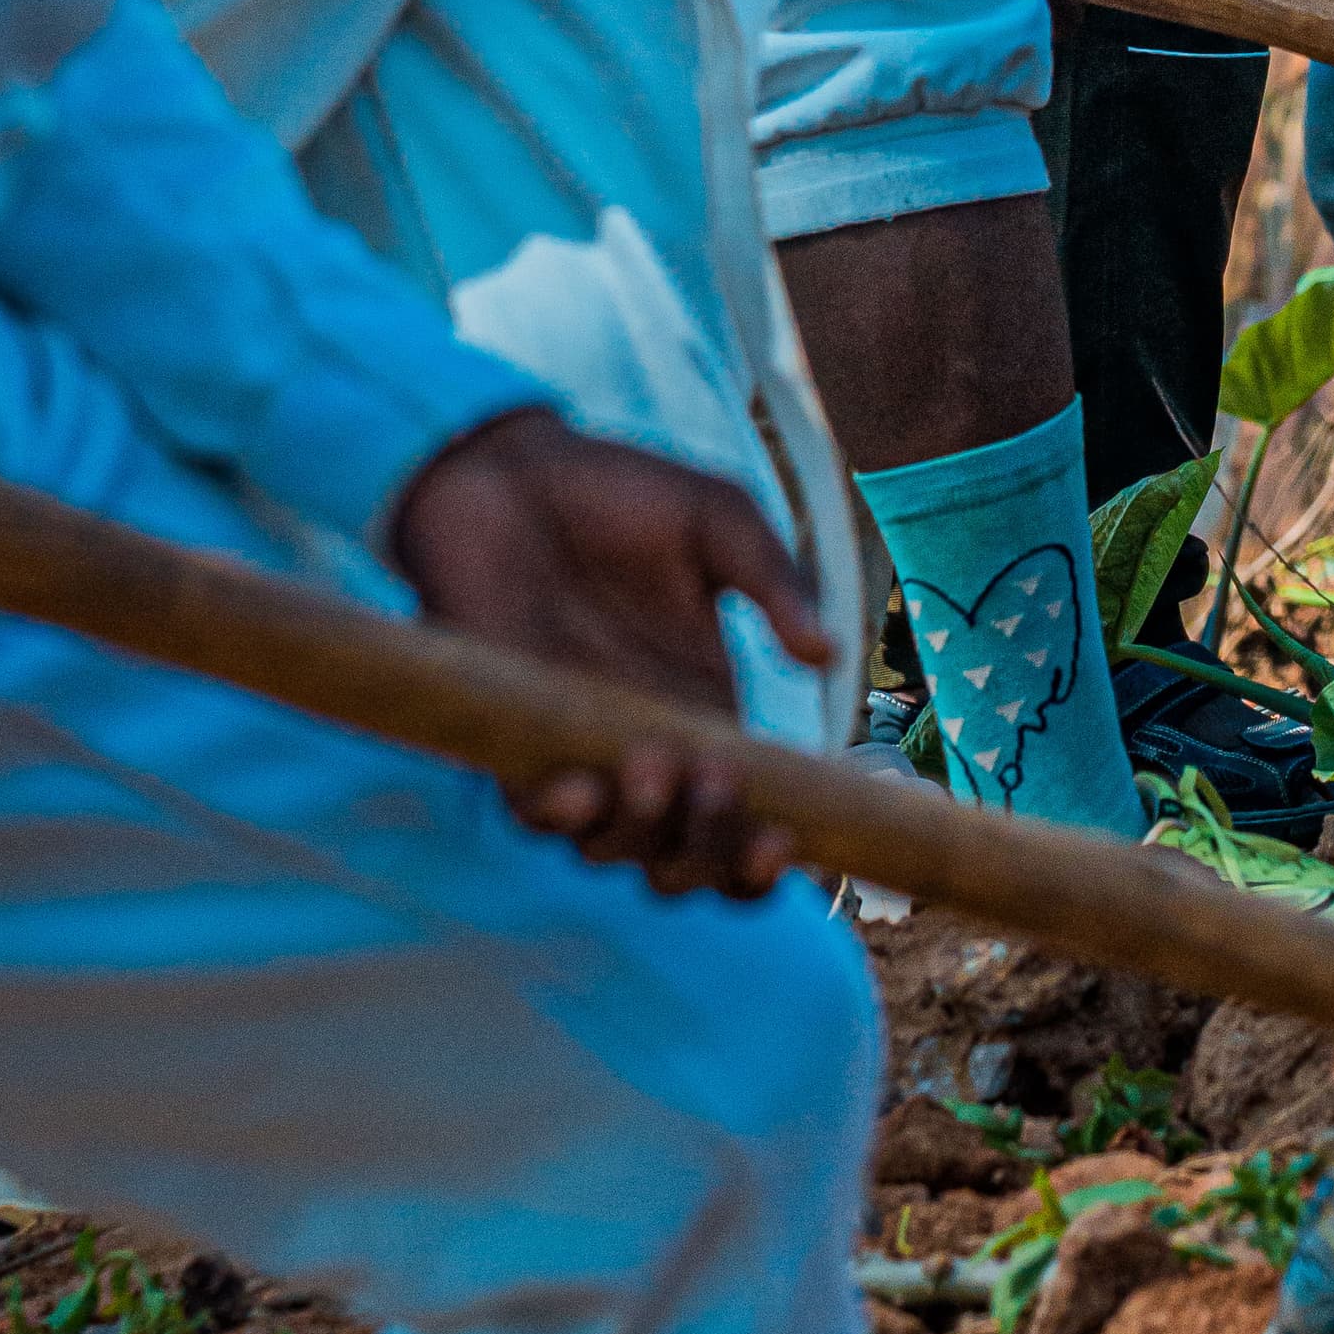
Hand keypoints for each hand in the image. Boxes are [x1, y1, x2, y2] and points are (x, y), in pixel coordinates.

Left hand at [389, 408, 825, 896]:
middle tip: (716, 782)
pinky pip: (535, 816)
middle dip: (711, 854)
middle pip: (689, 862)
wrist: (505, 471)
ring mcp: (582, 751)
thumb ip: (776, 582)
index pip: (749, 820)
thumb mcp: (719, 521)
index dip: (766, 858)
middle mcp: (653, 750)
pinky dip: (563, 818)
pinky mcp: (513, 739)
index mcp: (710, 715)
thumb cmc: (618, 491)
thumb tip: (828, 657)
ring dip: (645, 836)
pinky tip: (582, 785)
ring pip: (618, 852)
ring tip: (652, 766)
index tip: (788, 841)